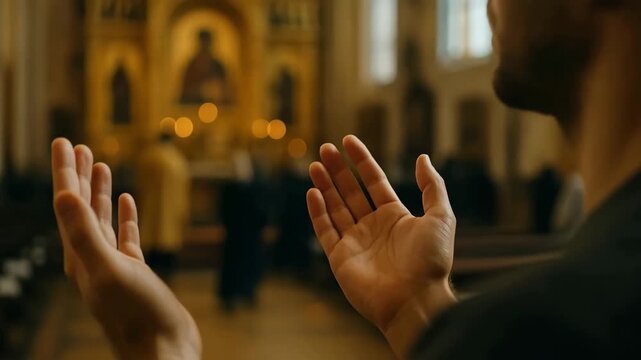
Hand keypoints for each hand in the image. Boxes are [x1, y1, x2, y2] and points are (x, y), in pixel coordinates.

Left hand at [51, 138, 200, 359]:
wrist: (162, 348)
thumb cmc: (136, 314)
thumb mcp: (108, 270)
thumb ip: (84, 234)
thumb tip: (64, 194)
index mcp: (79, 255)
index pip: (67, 204)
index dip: (64, 172)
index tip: (64, 142)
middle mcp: (91, 257)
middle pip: (80, 208)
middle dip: (77, 176)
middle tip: (79, 146)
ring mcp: (113, 264)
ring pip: (100, 219)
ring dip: (98, 192)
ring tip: (101, 166)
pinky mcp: (134, 272)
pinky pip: (125, 236)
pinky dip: (123, 216)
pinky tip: (125, 202)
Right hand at [306, 135, 456, 358]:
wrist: (415, 300)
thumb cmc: (431, 260)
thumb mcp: (441, 216)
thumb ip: (433, 186)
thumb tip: (423, 157)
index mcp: (395, 216)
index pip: (374, 181)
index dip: (362, 160)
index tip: (348, 140)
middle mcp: (373, 227)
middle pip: (351, 191)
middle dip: (338, 169)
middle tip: (325, 147)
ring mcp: (355, 242)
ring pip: (335, 207)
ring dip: (324, 185)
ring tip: (315, 164)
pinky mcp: (340, 258)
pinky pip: (325, 230)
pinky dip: (317, 211)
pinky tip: (312, 191)